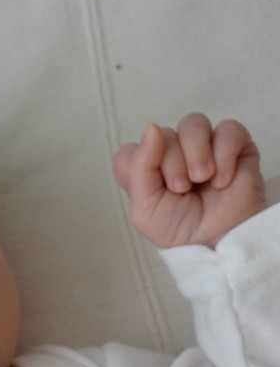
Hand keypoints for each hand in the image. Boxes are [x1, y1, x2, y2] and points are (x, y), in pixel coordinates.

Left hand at [113, 114, 266, 248]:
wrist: (216, 243)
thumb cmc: (180, 231)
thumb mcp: (145, 208)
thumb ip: (139, 167)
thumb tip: (152, 127)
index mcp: (148, 171)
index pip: (131, 149)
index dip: (140, 164)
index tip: (154, 187)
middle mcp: (174, 155)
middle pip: (163, 134)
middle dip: (171, 163)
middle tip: (182, 190)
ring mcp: (204, 147)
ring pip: (193, 123)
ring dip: (196, 153)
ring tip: (202, 179)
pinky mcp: (235, 145)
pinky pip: (227, 129)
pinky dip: (223, 154)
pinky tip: (222, 180)